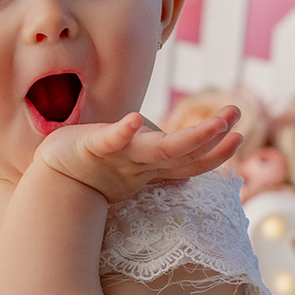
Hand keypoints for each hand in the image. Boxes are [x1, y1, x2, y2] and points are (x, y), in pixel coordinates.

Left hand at [34, 106, 242, 204]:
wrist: (55, 178)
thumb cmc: (96, 168)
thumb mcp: (134, 165)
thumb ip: (162, 160)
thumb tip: (190, 158)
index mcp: (152, 166)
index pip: (192, 162)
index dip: (216, 154)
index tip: (239, 136)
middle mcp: (141, 163)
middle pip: (182, 154)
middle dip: (211, 138)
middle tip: (235, 117)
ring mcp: (120, 155)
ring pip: (160, 149)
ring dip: (189, 137)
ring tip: (215, 120)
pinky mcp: (94, 146)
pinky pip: (112, 139)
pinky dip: (124, 132)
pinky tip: (135, 120)